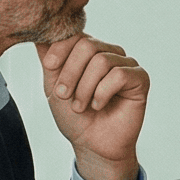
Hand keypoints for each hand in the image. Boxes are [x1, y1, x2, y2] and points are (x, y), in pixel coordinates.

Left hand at [39, 35, 147, 179]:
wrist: (92, 145)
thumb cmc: (74, 117)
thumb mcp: (54, 86)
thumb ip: (49, 60)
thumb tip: (39, 34)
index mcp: (89, 51)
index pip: (75, 34)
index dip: (60, 48)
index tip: (49, 66)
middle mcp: (109, 53)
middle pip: (87, 45)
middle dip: (70, 72)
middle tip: (64, 95)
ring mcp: (126, 64)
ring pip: (102, 61)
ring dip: (85, 88)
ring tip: (81, 106)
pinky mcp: (140, 78)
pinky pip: (119, 75)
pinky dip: (102, 93)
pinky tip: (99, 105)